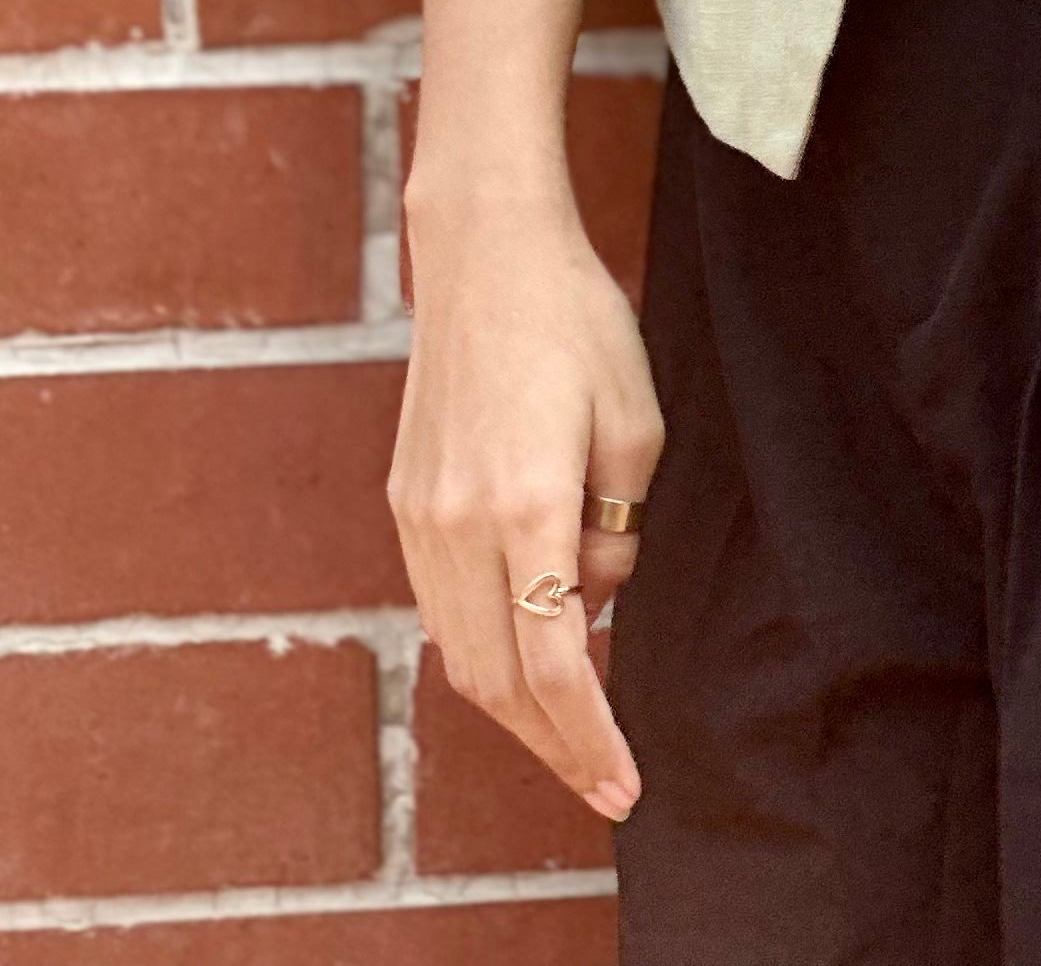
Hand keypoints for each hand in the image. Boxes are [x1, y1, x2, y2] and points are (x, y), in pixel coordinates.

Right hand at [389, 184, 664, 823]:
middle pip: (500, 682)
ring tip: (573, 733)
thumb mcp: (635, 423)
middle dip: (554, 746)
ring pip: (462, 654)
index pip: (556, 663)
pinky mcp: (405, 502)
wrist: (483, 252)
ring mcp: (422, 516)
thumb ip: (618, 527)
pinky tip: (527, 652)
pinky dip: (486, 648)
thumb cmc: (576, 322)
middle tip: (604, 784)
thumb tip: (592, 598)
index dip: (589, 736)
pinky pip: (442, 607)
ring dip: (517, 706)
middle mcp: (461, 524)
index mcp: (528, 505)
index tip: (623, 786)